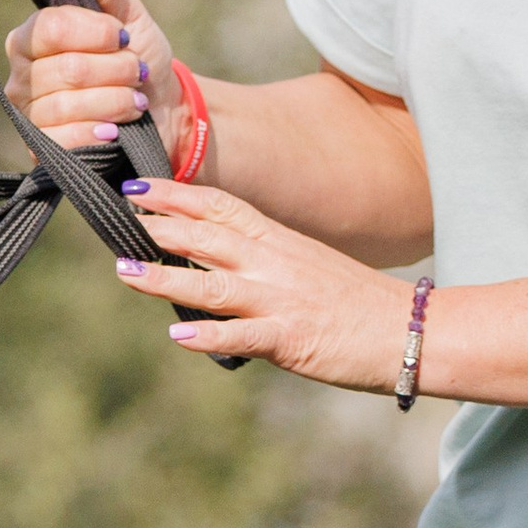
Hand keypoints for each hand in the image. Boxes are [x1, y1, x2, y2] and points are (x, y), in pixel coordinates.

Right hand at [4, 0, 193, 162]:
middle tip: (134, 73)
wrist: (164, 116)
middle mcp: (21, 76)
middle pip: (64, 69)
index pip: (50, 27)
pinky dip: (97, 132)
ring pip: (66, 106)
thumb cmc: (139, 60)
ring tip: (133, 102)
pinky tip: (115, 131)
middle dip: (114, 70)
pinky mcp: (42, 153)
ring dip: (114, 101)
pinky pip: (62, 141)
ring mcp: (28, 117)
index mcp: (33, 37)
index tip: (121, 36)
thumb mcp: (129, 15)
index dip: (93, 32)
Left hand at [112, 174, 416, 390]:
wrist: (409, 331)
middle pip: (210, 236)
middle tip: (119, 217)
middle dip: (162, 225)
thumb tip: (214, 259)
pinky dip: (210, 335)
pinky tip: (177, 336)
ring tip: (126, 273)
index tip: (139, 188)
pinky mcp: (291, 339)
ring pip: (214, 284)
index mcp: (278, 241)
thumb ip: (260, 258)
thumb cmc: (353, 302)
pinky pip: (244, 335)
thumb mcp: (305, 265)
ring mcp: (281, 300)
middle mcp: (274, 264)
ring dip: (168, 278)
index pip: (220, 207)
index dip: (177, 196)